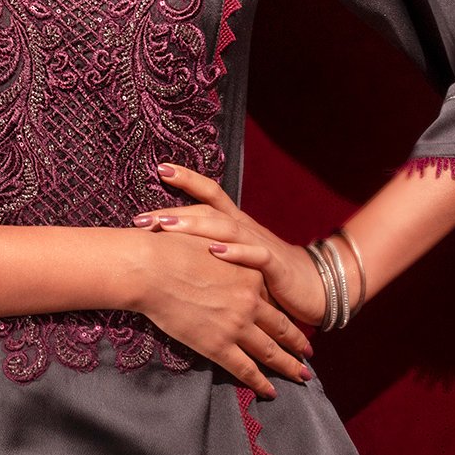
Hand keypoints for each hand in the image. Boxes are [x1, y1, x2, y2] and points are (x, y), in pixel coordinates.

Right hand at [117, 226, 314, 398]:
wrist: (152, 267)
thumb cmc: (172, 247)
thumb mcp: (209, 241)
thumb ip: (223, 251)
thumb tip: (220, 251)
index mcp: (249, 274)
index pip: (272, 298)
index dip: (284, 310)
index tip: (293, 320)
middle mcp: (250, 302)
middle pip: (281, 326)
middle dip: (297, 341)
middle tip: (309, 353)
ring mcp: (236, 326)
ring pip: (270, 351)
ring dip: (288, 365)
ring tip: (301, 375)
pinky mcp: (218, 346)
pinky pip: (245, 369)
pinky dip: (260, 382)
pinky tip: (271, 391)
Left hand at [132, 163, 328, 330]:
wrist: (316, 287)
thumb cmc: (269, 276)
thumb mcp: (237, 260)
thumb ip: (209, 254)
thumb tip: (170, 251)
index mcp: (236, 224)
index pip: (210, 194)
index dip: (187, 179)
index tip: (159, 167)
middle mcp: (246, 228)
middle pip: (207, 210)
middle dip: (172, 212)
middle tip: (139, 218)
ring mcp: (261, 244)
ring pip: (225, 227)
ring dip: (194, 226)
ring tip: (166, 226)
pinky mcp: (275, 266)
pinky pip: (255, 255)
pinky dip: (234, 252)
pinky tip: (214, 251)